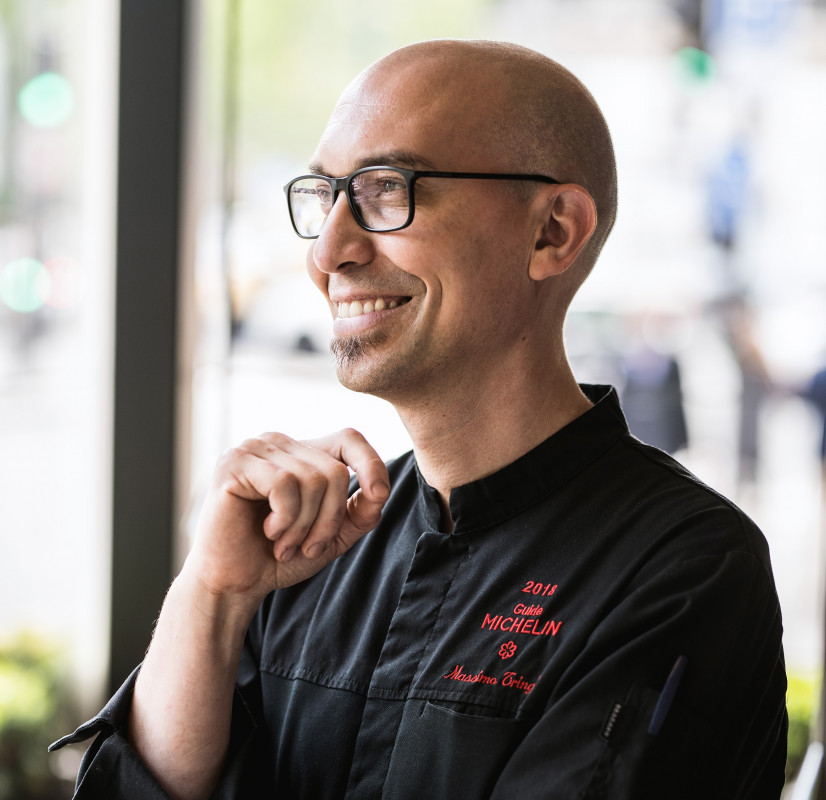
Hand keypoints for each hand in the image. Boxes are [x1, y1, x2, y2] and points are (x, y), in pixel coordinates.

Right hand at [185, 428, 389, 604]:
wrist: (233, 584)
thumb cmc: (278, 558)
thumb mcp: (332, 536)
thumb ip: (360, 513)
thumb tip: (380, 490)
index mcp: (302, 453)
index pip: (348, 438)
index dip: (371, 463)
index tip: (379, 495)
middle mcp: (278, 443)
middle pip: (335, 470)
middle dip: (330, 519)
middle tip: (308, 547)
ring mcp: (254, 449)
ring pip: (313, 479)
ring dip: (305, 525)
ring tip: (285, 545)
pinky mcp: (234, 463)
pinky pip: (284, 484)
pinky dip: (285, 519)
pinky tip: (268, 532)